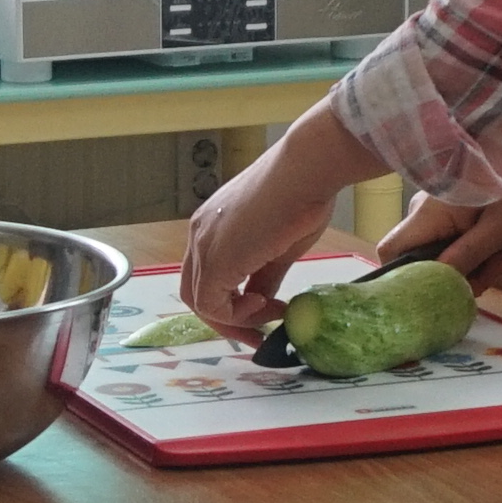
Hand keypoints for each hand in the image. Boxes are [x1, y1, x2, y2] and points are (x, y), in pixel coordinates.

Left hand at [178, 138, 348, 338]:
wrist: (307, 170)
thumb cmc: (302, 196)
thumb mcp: (278, 246)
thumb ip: (263, 277)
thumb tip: (261, 302)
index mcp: (211, 226)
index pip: (205, 276)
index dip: (232, 302)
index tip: (269, 309)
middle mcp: (199, 235)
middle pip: (194, 292)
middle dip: (226, 318)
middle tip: (258, 332)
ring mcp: (203, 246)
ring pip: (198, 301)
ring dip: (233, 319)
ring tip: (268, 318)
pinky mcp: (215, 260)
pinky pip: (210, 304)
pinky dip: (236, 315)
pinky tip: (265, 305)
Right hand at [370, 185, 501, 283]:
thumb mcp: (497, 229)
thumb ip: (467, 257)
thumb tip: (440, 283)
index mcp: (426, 215)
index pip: (389, 251)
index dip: (403, 275)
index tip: (439, 286)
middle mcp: (422, 212)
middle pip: (421, 259)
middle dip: (456, 275)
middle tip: (493, 272)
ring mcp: (435, 209)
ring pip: (440, 251)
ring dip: (471, 263)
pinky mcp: (450, 208)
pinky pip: (452, 238)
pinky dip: (473, 249)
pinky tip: (500, 248)